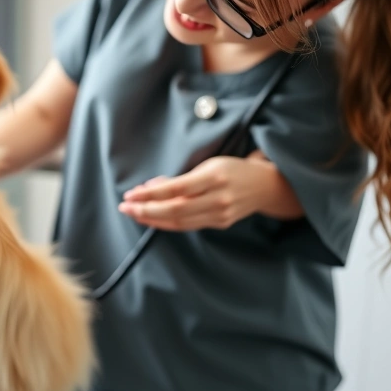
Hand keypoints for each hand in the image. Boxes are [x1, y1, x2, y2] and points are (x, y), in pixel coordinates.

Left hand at [118, 152, 302, 230]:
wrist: (265, 186)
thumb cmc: (233, 170)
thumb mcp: (208, 165)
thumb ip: (181, 178)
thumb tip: (151, 187)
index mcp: (214, 177)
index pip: (175, 189)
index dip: (151, 194)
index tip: (131, 194)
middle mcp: (218, 198)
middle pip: (175, 210)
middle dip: (146, 210)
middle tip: (125, 207)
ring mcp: (219, 214)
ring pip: (180, 222)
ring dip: (153, 219)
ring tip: (134, 213)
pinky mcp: (220, 224)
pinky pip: (188, 226)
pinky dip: (168, 223)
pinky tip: (153, 218)